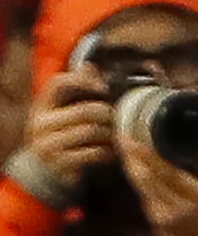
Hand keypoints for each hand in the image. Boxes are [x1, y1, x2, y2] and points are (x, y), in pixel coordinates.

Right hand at [20, 72, 116, 198]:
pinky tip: (111, 152)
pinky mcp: (61, 163)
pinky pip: (94, 153)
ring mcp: (49, 144)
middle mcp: (41, 123)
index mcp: (42, 106)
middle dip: (108, 114)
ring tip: (116, 136)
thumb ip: (76, 89)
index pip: (58, 83)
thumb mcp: (63, 110)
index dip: (82, 80)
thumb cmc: (61, 134)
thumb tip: (90, 66)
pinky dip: (108, 152)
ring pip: (92, 131)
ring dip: (111, 134)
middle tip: (118, 118)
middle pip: (86, 110)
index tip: (103, 86)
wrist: (45, 169)